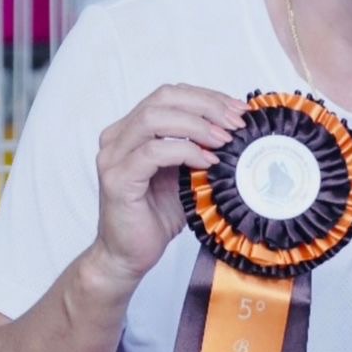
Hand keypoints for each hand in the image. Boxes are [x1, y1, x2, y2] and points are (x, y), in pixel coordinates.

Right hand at [91, 84, 244, 288]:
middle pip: (163, 98)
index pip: (170, 95)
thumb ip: (200, 150)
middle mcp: (117, 137)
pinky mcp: (117, 179)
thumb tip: (237, 131)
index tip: (238, 111)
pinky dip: (184, 151)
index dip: (207, 98)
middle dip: (206, 106)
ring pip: (154, 118)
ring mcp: (113, 157)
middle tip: (236, 122)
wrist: (129, 255)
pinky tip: (207, 162)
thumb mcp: (185, 175)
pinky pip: (152, 152)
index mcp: (131, 130)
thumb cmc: (156, 217)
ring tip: (225, 140)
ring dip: (197, 125)